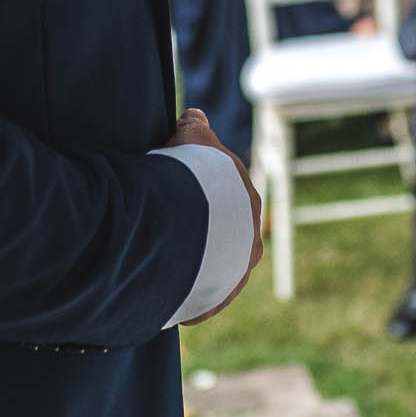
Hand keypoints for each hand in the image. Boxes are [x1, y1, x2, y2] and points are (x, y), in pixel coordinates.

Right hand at [169, 108, 265, 321]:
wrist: (191, 220)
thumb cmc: (193, 175)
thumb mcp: (193, 139)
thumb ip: (195, 126)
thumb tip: (195, 114)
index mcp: (247, 205)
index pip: (229, 203)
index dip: (204, 200)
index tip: (182, 203)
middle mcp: (248, 240)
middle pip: (224, 241)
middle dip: (203, 239)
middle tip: (173, 236)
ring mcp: (234, 272)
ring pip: (213, 273)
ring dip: (194, 271)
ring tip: (167, 267)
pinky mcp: (215, 297)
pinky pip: (201, 302)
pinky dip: (186, 302)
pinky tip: (170, 298)